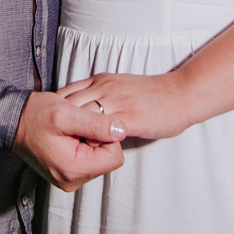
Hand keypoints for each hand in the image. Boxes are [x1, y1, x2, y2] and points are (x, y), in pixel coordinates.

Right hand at [12, 91, 125, 191]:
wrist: (13, 121)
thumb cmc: (36, 115)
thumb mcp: (67, 114)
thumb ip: (97, 124)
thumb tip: (122, 131)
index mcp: (74, 170)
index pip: (115, 156)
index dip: (105, 135)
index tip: (86, 124)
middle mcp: (73, 181)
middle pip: (108, 158)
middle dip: (97, 138)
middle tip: (75, 126)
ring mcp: (70, 179)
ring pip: (99, 158)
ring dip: (90, 140)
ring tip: (70, 130)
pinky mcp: (68, 174)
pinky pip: (88, 159)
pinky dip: (83, 144)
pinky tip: (68, 135)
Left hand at [58, 71, 190, 142]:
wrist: (182, 93)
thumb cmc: (154, 94)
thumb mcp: (121, 86)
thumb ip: (102, 95)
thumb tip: (85, 111)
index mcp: (102, 81)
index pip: (68, 93)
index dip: (57, 111)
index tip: (51, 127)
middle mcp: (105, 88)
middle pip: (69, 106)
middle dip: (59, 125)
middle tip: (52, 143)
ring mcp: (116, 102)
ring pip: (82, 118)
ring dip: (73, 134)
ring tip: (67, 150)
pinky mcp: (129, 118)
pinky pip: (102, 131)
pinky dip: (92, 142)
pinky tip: (89, 153)